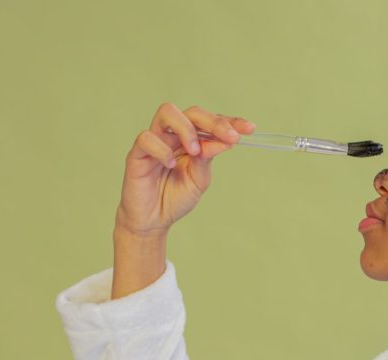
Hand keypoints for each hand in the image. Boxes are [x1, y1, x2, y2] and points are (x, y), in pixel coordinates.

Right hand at [115, 102, 255, 236]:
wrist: (154, 220)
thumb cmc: (176, 197)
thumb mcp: (200, 179)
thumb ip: (208, 159)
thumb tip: (225, 140)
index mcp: (192, 139)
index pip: (211, 121)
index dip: (231, 122)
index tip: (250, 129)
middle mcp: (174, 135)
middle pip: (192, 111)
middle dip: (214, 122)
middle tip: (231, 137)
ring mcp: (155, 141)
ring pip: (167, 113)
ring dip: (187, 129)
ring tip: (195, 151)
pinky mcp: (137, 153)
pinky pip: (147, 138)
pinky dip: (162, 149)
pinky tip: (171, 165)